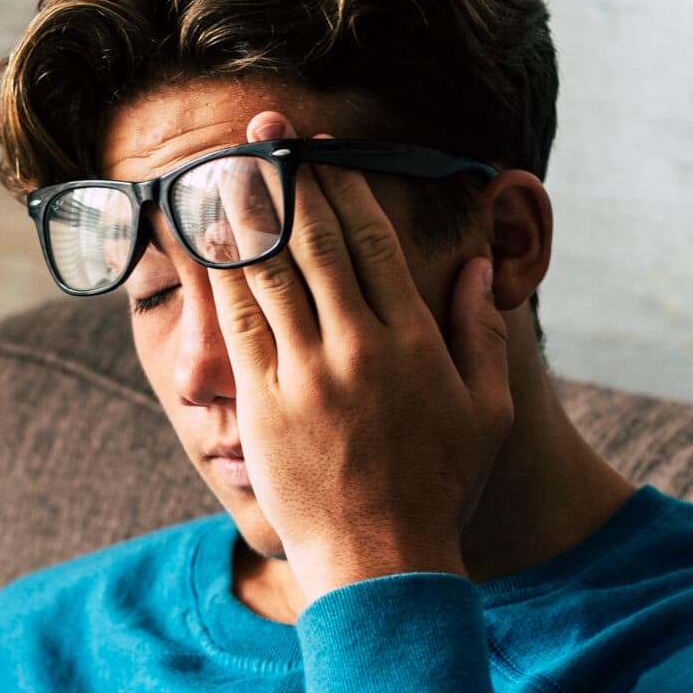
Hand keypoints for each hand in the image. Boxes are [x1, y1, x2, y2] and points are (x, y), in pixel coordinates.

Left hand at [205, 113, 514, 606]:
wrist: (380, 563)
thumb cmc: (438, 489)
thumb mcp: (487, 411)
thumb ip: (481, 333)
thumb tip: (474, 266)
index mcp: (413, 340)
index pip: (369, 239)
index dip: (338, 185)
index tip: (319, 150)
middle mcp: (357, 347)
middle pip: (312, 239)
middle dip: (284, 176)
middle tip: (261, 129)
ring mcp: (305, 374)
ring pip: (267, 271)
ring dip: (243, 211)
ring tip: (223, 163)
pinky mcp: (263, 404)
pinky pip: (236, 321)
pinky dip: (220, 273)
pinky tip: (205, 237)